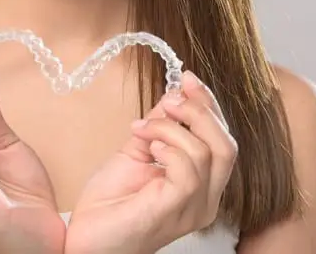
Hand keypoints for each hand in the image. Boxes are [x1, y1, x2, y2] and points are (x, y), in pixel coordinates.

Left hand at [64, 71, 237, 253]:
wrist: (88, 239)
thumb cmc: (110, 204)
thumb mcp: (136, 153)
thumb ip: (158, 127)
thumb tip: (172, 95)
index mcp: (201, 185)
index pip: (223, 140)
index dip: (209, 105)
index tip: (187, 77)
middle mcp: (205, 199)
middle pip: (227, 145)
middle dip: (199, 110)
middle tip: (168, 99)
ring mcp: (193, 208)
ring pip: (209, 153)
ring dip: (172, 128)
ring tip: (143, 128)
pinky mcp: (174, 211)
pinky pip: (188, 172)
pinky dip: (169, 147)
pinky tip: (148, 146)